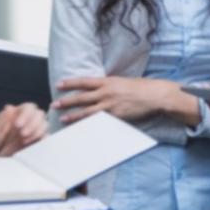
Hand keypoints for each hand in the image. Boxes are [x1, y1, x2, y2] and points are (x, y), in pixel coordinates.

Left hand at [0, 102, 47, 156]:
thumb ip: (1, 120)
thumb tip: (10, 108)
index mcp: (16, 113)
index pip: (28, 107)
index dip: (26, 115)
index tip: (18, 125)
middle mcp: (27, 120)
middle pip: (39, 115)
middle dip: (33, 124)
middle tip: (22, 134)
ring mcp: (33, 131)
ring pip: (44, 125)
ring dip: (37, 132)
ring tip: (25, 141)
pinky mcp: (36, 142)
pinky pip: (45, 138)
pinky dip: (43, 140)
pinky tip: (34, 144)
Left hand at [52, 75, 192, 124]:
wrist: (154, 95)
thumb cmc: (140, 87)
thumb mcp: (121, 82)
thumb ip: (109, 85)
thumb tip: (98, 88)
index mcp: (107, 82)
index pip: (84, 82)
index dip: (70, 83)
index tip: (58, 84)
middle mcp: (106, 92)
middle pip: (81, 97)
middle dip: (66, 101)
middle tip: (54, 104)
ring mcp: (110, 105)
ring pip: (87, 111)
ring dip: (73, 115)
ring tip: (62, 118)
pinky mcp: (116, 116)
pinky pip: (99, 121)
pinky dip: (89, 124)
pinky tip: (82, 128)